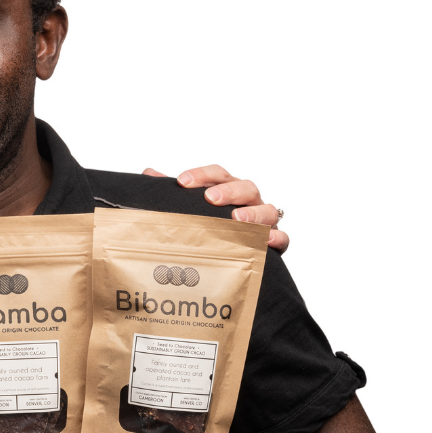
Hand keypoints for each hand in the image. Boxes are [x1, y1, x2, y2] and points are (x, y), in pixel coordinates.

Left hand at [143, 165, 288, 252]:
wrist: (233, 257)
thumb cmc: (212, 226)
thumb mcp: (190, 209)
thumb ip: (173, 193)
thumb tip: (149, 175)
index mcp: (227, 189)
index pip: (217, 175)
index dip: (201, 175)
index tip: (182, 181)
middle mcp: (247, 202)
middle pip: (245, 187)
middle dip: (229, 190)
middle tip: (211, 198)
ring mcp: (263, 221)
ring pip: (268, 210)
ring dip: (254, 213)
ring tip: (237, 220)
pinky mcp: (274, 242)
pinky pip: (282, 237)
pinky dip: (276, 237)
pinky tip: (265, 241)